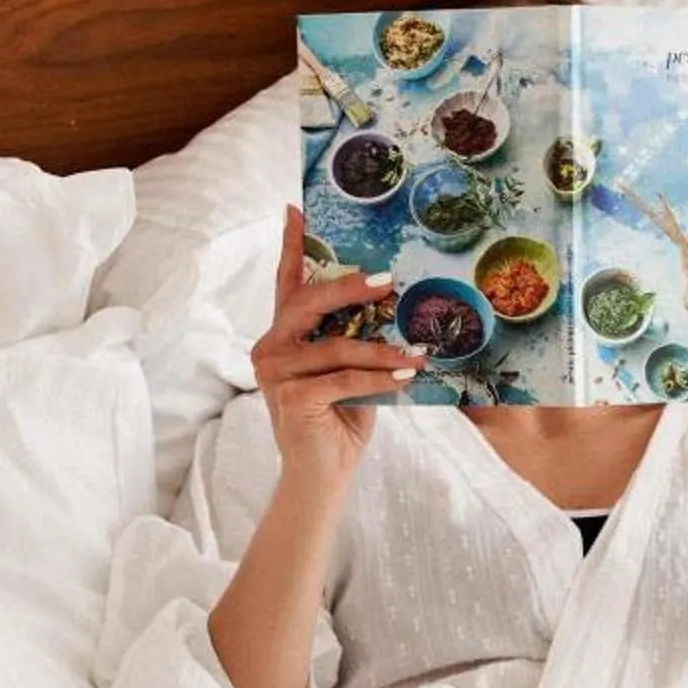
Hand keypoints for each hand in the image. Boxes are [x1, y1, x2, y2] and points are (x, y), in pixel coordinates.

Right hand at [254, 205, 423, 493]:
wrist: (320, 478)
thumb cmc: (339, 420)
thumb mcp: (350, 370)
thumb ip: (355, 337)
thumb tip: (396, 302)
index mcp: (283, 336)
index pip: (286, 283)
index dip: (290, 246)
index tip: (294, 209)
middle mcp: (270, 348)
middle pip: (308, 303)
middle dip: (350, 287)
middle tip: (390, 279)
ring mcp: (276, 374)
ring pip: (334, 346)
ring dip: (381, 348)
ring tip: (417, 351)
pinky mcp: (291, 399)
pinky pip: (342, 379)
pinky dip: (378, 378)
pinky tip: (407, 376)